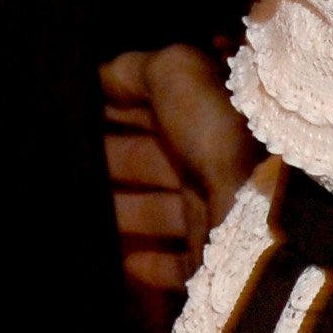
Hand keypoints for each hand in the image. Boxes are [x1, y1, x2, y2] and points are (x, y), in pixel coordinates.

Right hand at [100, 42, 258, 309]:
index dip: (117, 104)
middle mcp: (211, 158)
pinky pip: (176, 263)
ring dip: (125, 209)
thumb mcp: (176, 73)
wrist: (264, 207)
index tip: (77, 111)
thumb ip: (137, 69)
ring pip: (159, 209)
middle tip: (68, 163)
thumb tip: (105, 74)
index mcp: (205, 111)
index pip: (154, 104)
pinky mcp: (211, 258)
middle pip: (152, 158)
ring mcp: (214, 209)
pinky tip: (121, 258)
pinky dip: (150, 262)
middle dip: (114, 157)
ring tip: (80, 209)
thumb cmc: (218, 131)